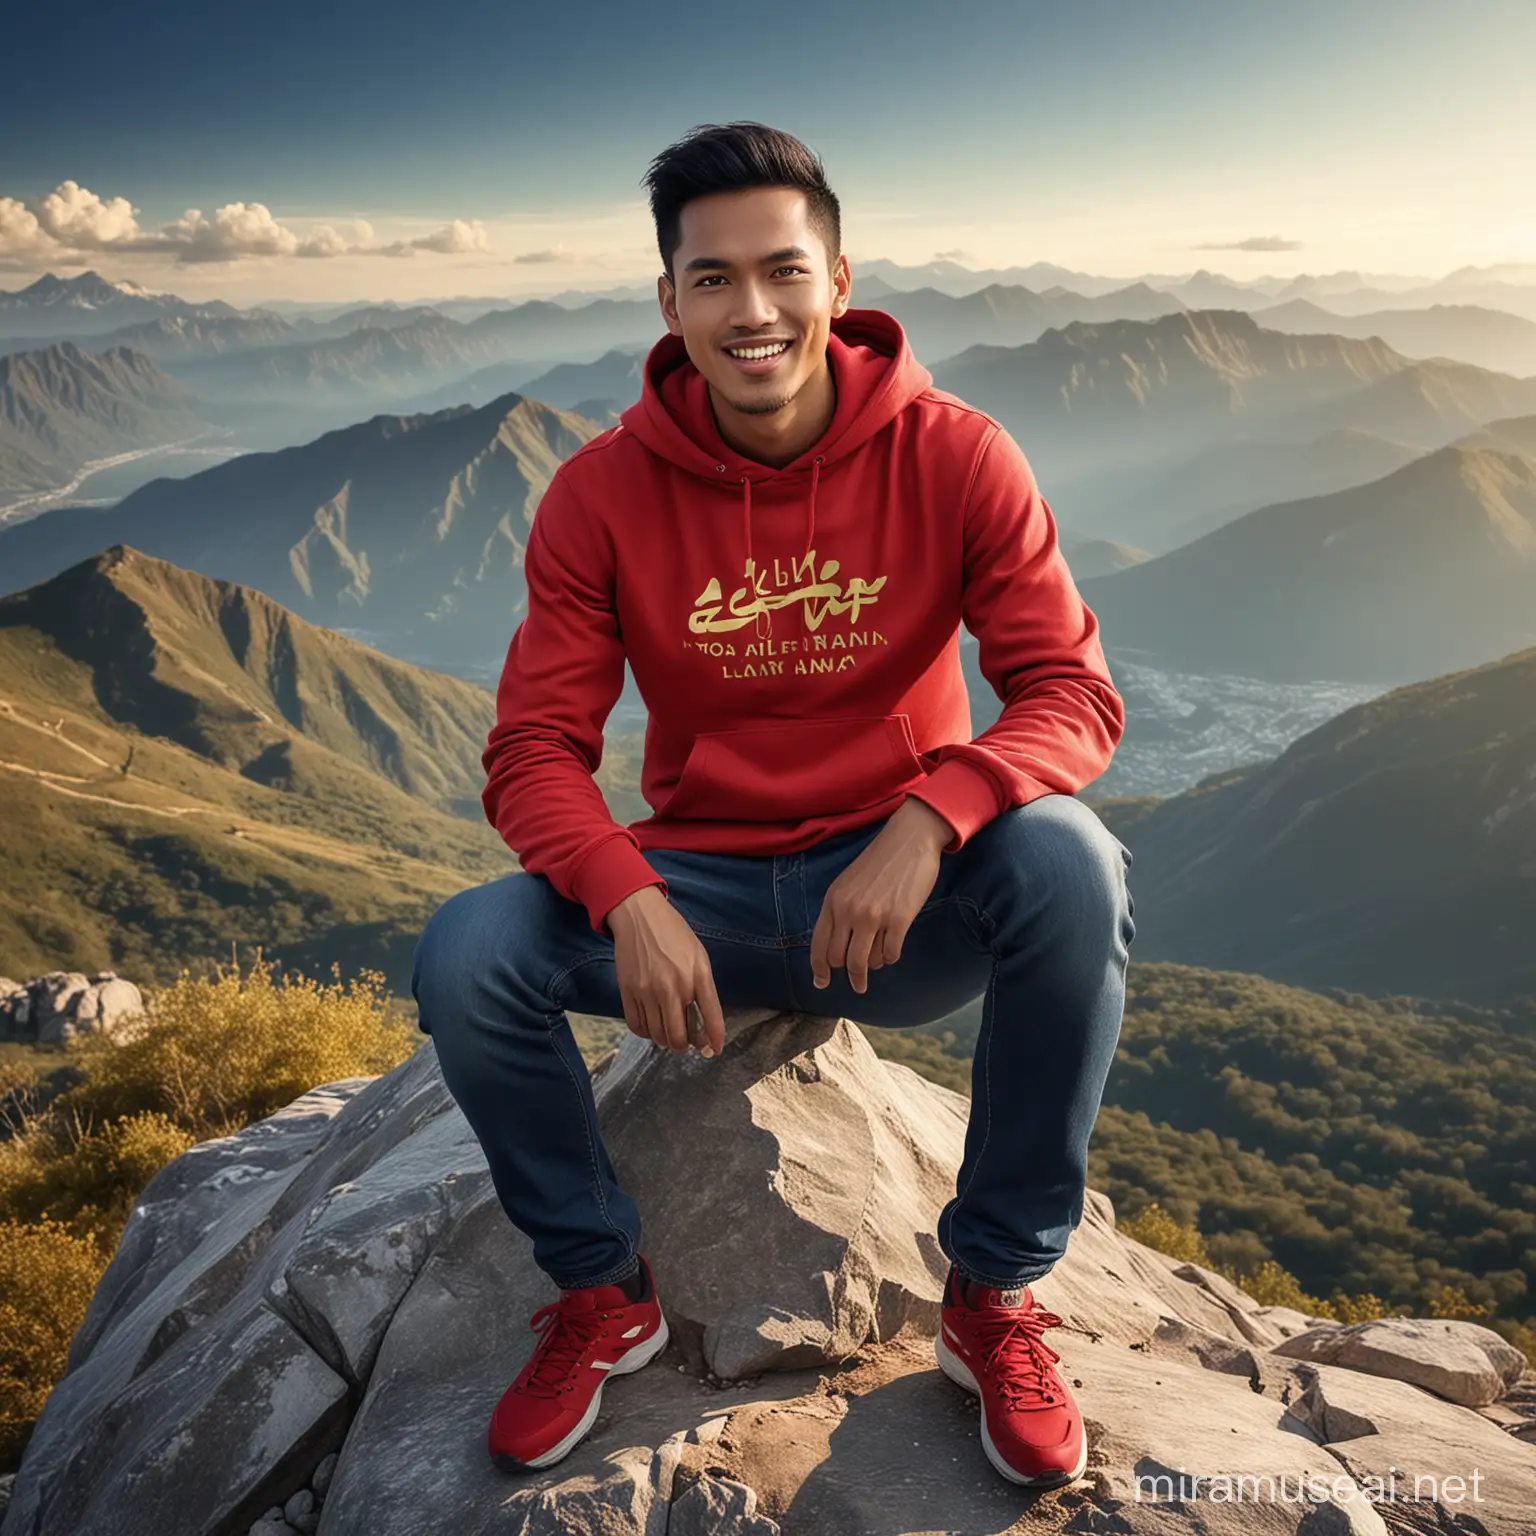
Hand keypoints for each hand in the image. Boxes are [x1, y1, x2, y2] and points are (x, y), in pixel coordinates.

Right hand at [606, 886, 726, 1056]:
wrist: (639, 915)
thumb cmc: (673, 934)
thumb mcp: (698, 955)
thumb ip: (703, 987)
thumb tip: (703, 1020)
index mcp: (698, 974)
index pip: (712, 1017)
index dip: (715, 1039)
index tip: (714, 1049)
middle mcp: (673, 986)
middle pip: (680, 1037)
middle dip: (685, 1045)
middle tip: (687, 1041)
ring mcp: (648, 991)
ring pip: (658, 1036)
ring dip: (666, 1040)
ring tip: (669, 1031)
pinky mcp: (628, 991)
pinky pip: (637, 1027)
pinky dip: (647, 1033)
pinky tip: (652, 1024)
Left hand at [810, 798, 951, 993]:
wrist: (909, 839)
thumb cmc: (880, 862)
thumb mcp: (848, 884)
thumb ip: (839, 912)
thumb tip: (836, 949)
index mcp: (833, 901)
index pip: (819, 945)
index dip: (819, 970)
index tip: (822, 983)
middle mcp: (849, 910)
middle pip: (841, 960)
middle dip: (851, 975)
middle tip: (859, 983)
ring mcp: (873, 916)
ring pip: (865, 962)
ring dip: (873, 965)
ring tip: (879, 956)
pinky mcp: (899, 919)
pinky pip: (890, 955)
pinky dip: (891, 956)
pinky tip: (893, 946)